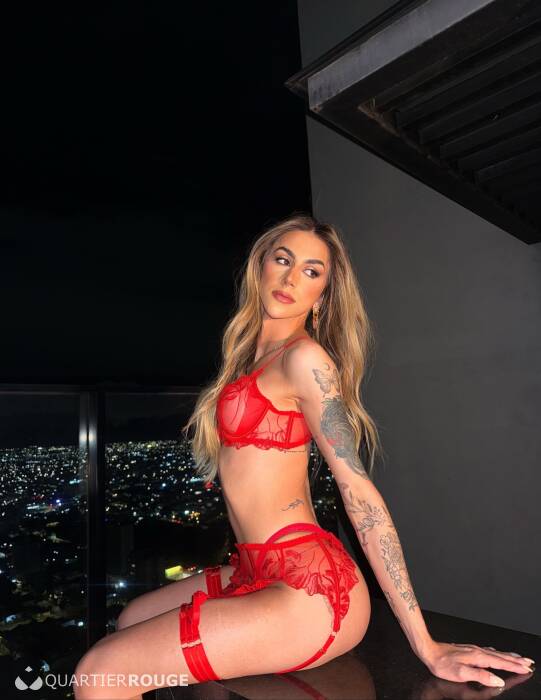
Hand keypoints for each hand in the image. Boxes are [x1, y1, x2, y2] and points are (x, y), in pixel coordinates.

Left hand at [420, 640, 534, 687]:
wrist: (429, 651)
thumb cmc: (443, 663)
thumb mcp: (461, 673)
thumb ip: (481, 676)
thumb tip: (498, 680)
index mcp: (478, 657)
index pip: (501, 663)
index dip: (514, 667)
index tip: (526, 669)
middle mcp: (478, 651)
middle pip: (501, 656)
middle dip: (516, 660)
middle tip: (528, 662)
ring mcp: (474, 650)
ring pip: (496, 653)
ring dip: (508, 656)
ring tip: (518, 658)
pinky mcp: (469, 650)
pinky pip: (488, 651)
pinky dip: (497, 653)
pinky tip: (496, 653)